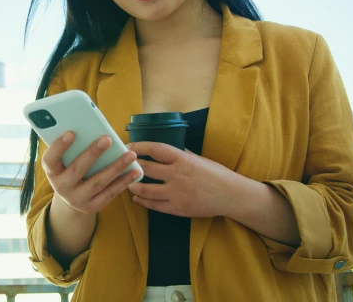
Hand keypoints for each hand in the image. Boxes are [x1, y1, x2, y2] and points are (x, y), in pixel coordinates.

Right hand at [41, 131, 142, 213]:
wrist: (71, 198)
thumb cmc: (70, 168)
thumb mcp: (65, 160)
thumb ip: (73, 147)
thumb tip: (91, 127)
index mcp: (51, 171)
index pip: (49, 159)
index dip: (59, 147)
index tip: (71, 133)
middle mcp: (61, 187)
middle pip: (77, 169)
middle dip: (93, 153)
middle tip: (107, 139)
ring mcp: (76, 199)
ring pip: (98, 182)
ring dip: (116, 167)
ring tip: (130, 155)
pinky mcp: (91, 207)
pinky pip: (109, 194)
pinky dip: (123, 182)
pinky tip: (135, 171)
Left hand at [126, 141, 240, 217]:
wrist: (230, 195)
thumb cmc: (215, 173)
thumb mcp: (197, 158)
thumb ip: (179, 154)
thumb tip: (161, 150)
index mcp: (182, 158)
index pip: (154, 149)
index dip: (138, 147)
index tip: (127, 145)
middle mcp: (177, 174)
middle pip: (146, 169)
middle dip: (131, 167)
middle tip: (122, 165)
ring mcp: (176, 193)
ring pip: (146, 190)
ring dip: (133, 186)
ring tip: (127, 184)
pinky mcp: (178, 208)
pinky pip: (154, 205)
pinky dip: (143, 202)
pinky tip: (137, 199)